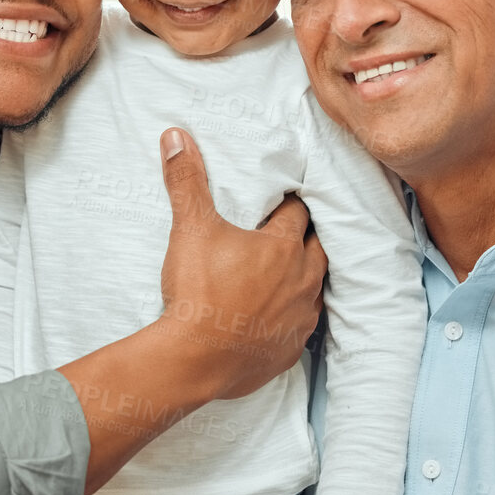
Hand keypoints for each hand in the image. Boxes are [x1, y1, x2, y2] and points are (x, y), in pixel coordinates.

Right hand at [156, 127, 325, 399]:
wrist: (194, 358)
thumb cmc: (197, 290)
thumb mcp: (190, 229)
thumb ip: (187, 181)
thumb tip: (176, 136)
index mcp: (282, 247)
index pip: (296, 213)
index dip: (288, 205)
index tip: (281, 201)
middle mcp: (301, 280)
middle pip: (317, 248)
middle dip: (307, 238)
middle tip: (292, 232)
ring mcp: (299, 317)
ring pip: (315, 289)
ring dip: (305, 278)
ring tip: (290, 272)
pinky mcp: (290, 349)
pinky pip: (301, 328)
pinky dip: (293, 318)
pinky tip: (279, 316)